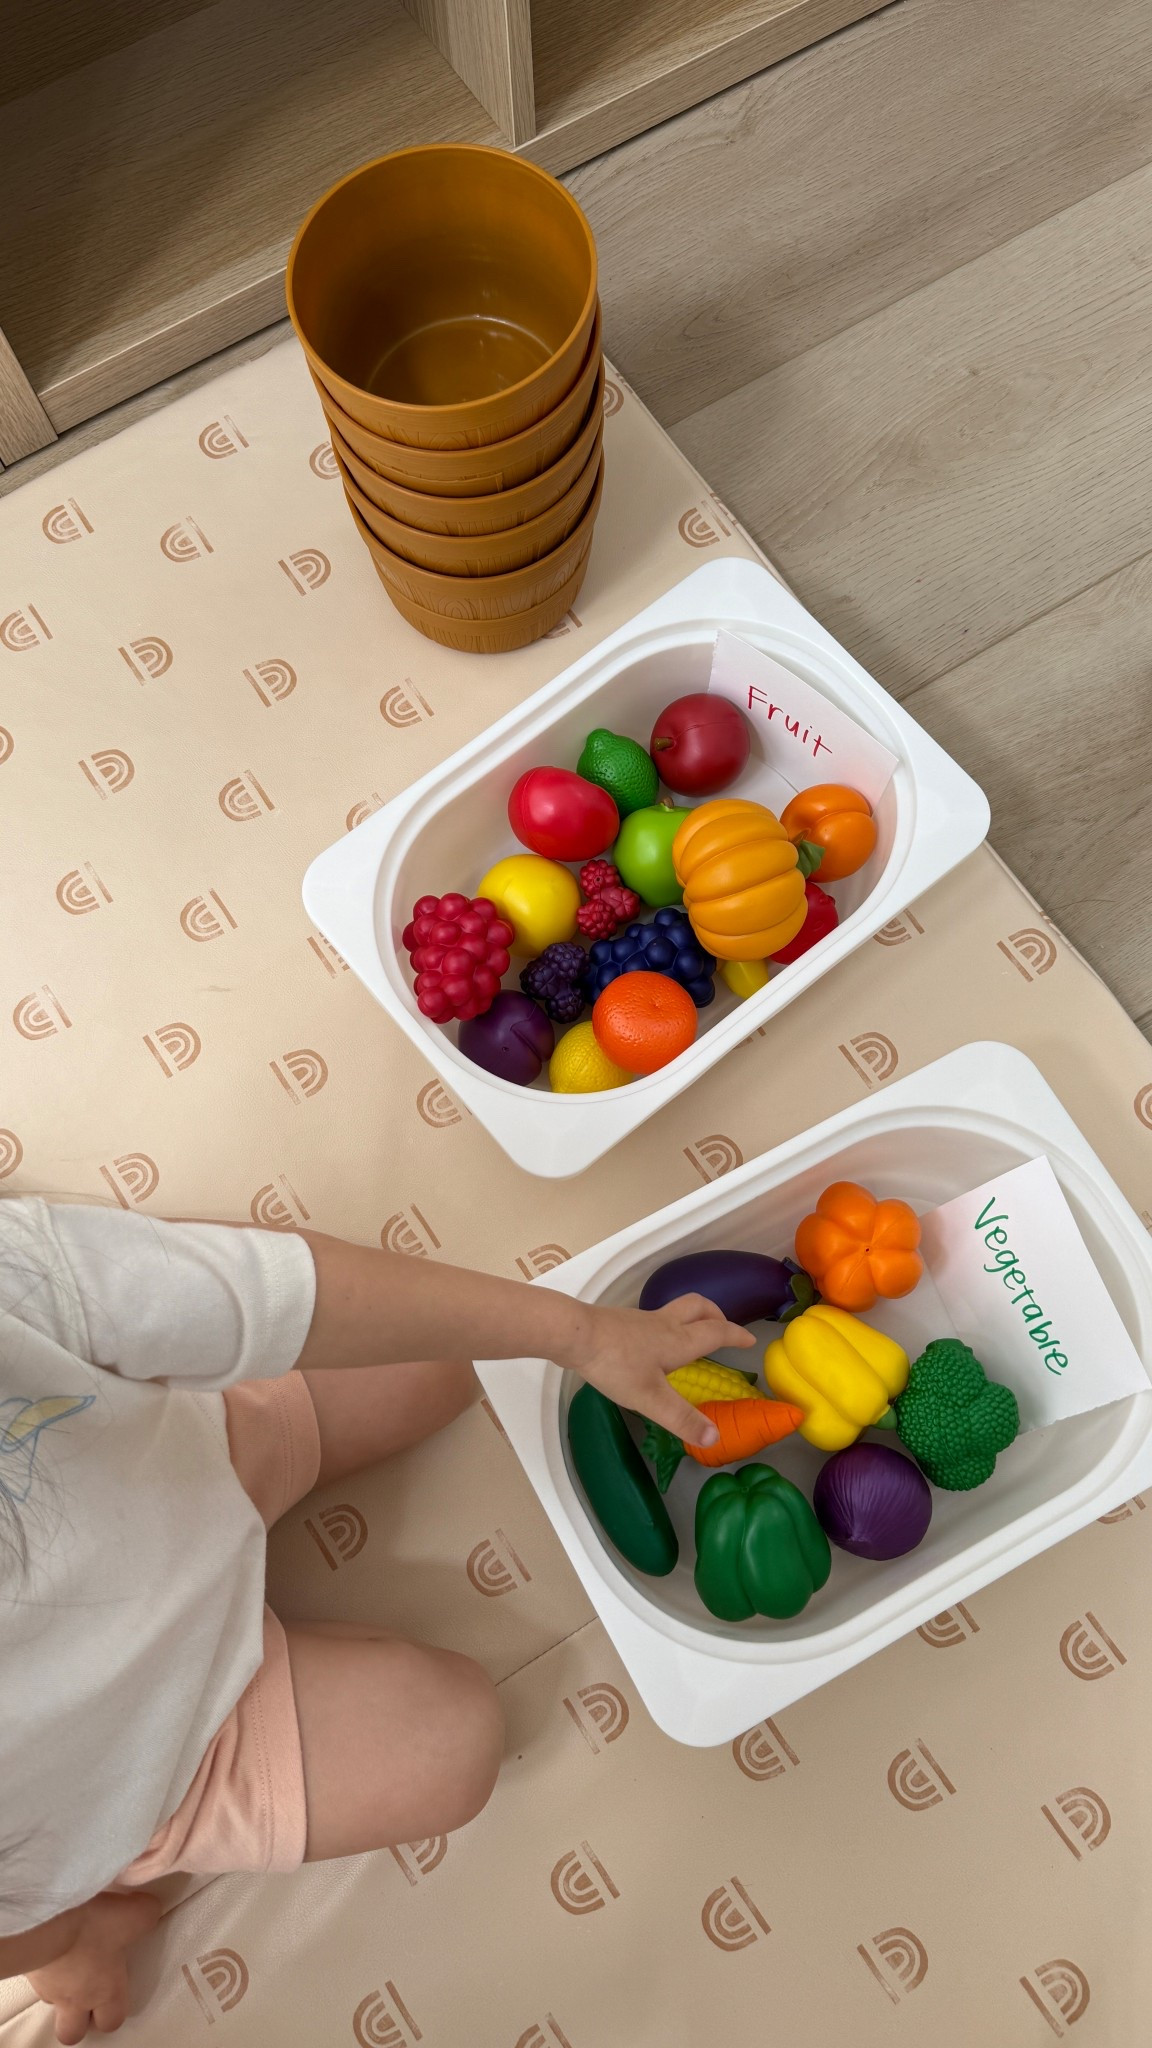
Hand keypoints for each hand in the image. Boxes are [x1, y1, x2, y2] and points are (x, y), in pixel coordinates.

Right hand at [27, 1892, 160, 2043]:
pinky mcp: (28, 1972)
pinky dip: (44, 1970)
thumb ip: (146, 1916)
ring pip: (53, 2006)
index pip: (112, 2021)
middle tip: (88, 1998)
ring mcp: (48, 1989)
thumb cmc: (90, 1924)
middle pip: (73, 2032)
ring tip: (68, 1969)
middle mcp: (76, 1997)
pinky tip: (52, 1949)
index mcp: (105, 1989)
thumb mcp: (134, 1914)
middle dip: (79, 2021)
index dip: (114, 2013)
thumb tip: (151, 1910)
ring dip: (60, 1993)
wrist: (47, 1919)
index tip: (116, 1994)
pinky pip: (36, 1979)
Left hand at [577, 1294, 756, 1446]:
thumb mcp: (650, 1398)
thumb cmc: (615, 1364)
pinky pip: (655, 1318)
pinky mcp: (622, 1322)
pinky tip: (653, 1344)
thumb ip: (681, 1419)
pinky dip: (667, 1325)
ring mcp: (641, 1320)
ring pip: (676, 1309)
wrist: (574, 1334)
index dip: (735, 1335)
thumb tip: (714, 1438)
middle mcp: (664, 1324)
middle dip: (716, 1314)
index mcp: (678, 1341)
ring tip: (692, 1334)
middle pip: (698, 1307)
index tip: (750, 1338)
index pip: (716, 1332)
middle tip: (723, 1327)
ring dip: (692, 1316)